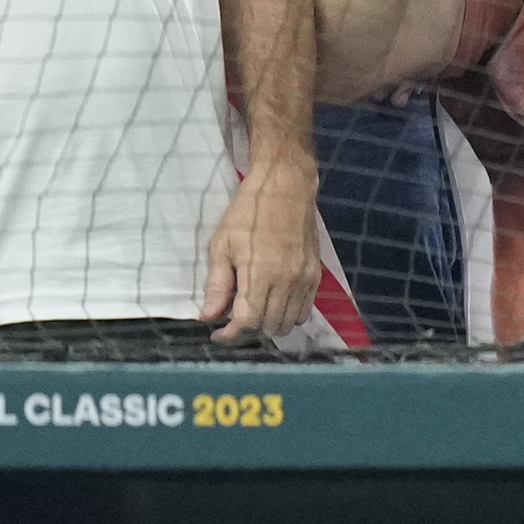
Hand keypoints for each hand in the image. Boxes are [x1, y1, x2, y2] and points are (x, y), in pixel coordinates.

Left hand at [201, 153, 320, 342]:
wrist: (286, 188)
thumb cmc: (247, 213)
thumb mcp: (222, 245)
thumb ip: (217, 285)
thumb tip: (208, 317)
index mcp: (260, 276)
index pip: (247, 323)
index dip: (230, 335)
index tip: (217, 335)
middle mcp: (287, 283)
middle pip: (270, 327)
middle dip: (248, 330)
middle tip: (233, 319)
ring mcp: (305, 280)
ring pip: (290, 322)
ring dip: (270, 324)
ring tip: (255, 311)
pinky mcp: (316, 275)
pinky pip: (305, 309)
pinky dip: (289, 314)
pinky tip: (275, 302)